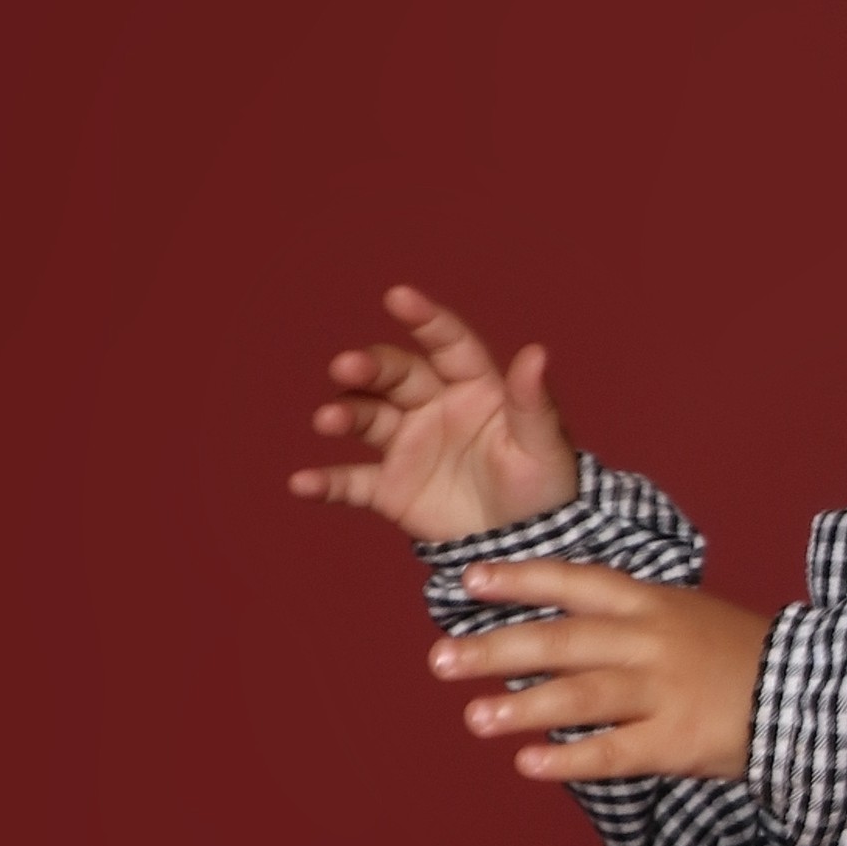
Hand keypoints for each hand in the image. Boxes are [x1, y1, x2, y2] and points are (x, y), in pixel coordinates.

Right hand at [290, 284, 579, 539]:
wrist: (525, 548)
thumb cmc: (544, 490)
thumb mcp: (545, 446)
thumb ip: (533, 402)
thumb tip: (537, 352)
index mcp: (474, 387)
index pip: (447, 344)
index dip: (424, 320)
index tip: (398, 297)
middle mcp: (433, 406)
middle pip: (394, 376)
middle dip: (369, 368)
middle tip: (347, 368)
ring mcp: (408, 445)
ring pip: (367, 418)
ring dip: (345, 415)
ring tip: (329, 422)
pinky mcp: (391, 488)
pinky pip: (352, 482)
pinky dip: (326, 483)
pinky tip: (302, 483)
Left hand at [434, 559, 772, 781]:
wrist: (809, 696)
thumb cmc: (737, 659)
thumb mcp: (683, 616)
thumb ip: (622, 623)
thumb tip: (547, 641)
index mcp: (650, 603)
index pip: (573, 582)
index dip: (519, 580)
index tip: (468, 581)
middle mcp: (650, 641)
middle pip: (561, 641)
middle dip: (496, 649)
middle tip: (441, 661)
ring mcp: (663, 692)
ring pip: (581, 696)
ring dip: (522, 707)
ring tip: (474, 719)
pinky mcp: (677, 742)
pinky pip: (614, 752)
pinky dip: (570, 758)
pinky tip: (529, 764)